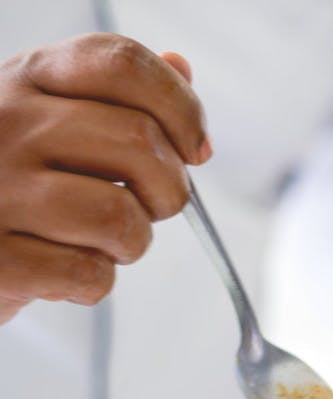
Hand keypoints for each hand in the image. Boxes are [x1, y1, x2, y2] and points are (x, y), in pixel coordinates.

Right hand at [0, 34, 209, 324]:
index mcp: (27, 79)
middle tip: (148, 207)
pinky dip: (95, 282)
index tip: (196, 149)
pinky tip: (66, 271)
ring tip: (104, 242)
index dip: (181, 107)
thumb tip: (180, 66)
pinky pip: (87, 273)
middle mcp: (5, 123)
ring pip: (119, 215)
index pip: (122, 64)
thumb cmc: (16, 182)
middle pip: (139, 141)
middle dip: (170, 189)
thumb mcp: (52, 119)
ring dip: (133, 241)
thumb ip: (118, 96)